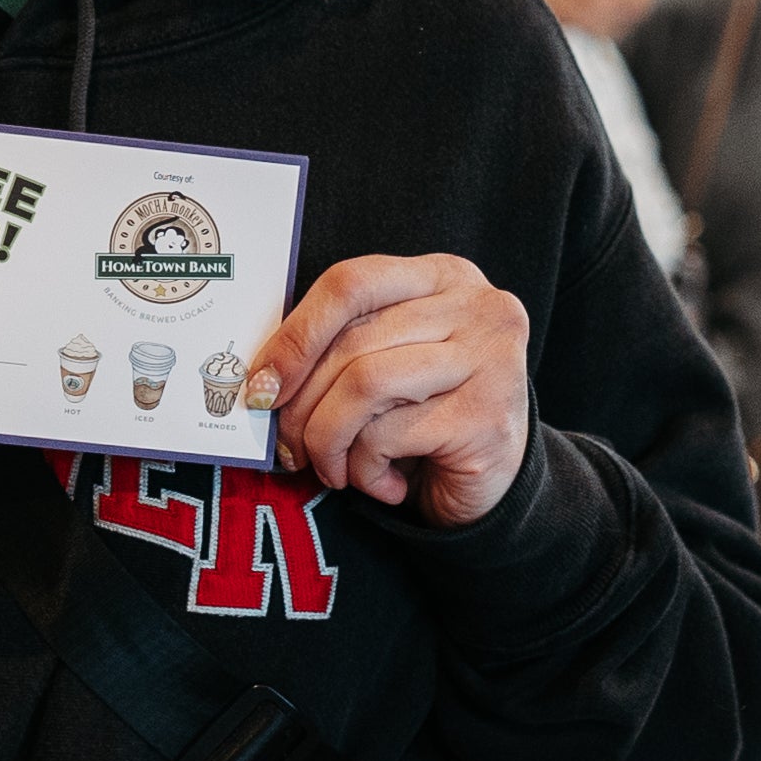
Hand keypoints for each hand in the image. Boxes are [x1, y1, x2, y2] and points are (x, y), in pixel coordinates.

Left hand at [239, 255, 532, 522]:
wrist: (497, 482)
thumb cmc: (428, 417)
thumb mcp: (387, 363)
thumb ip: (343, 348)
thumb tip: (264, 377)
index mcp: (443, 277)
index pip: (352, 283)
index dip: (296, 334)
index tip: (262, 382)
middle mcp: (476, 306)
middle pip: (353, 340)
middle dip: (303, 403)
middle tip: (288, 446)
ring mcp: (489, 359)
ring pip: (364, 384)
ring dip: (329, 439)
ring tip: (333, 469)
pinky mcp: (485, 417)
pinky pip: (388, 435)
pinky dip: (365, 469)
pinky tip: (381, 483)